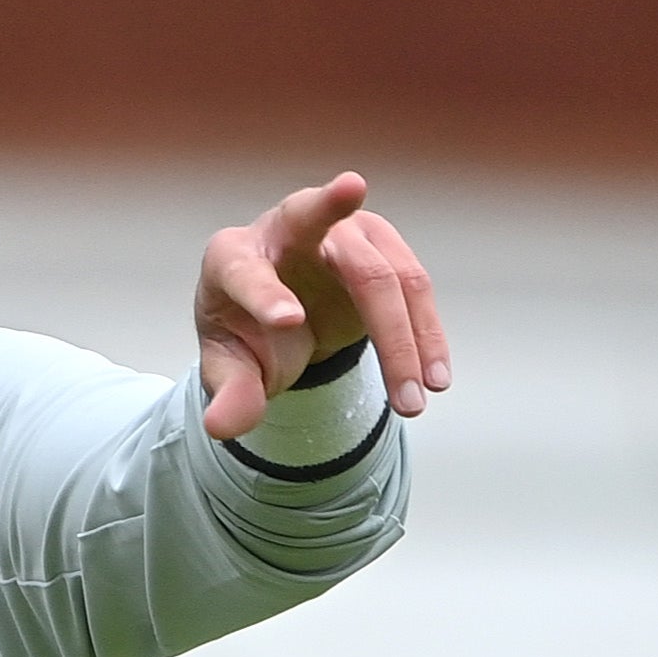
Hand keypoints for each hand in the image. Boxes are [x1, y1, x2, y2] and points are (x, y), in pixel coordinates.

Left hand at [196, 170, 450, 438]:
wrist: (279, 305)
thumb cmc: (245, 328)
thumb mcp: (227, 363)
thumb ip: (229, 391)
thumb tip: (223, 427)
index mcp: (233, 255)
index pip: (246, 272)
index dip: (266, 296)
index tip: (288, 321)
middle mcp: (291, 229)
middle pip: (342, 257)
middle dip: (371, 291)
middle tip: (384, 343)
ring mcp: (345, 233)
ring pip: (389, 279)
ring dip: (406, 343)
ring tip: (412, 402)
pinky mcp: (384, 249)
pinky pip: (415, 290)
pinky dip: (427, 336)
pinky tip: (434, 378)